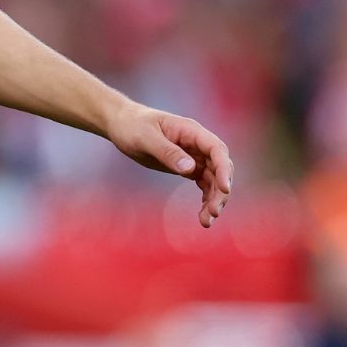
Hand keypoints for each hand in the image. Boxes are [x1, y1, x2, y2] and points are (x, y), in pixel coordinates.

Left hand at [107, 104, 232, 227]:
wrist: (122, 124)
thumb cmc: (132, 126)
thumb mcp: (145, 138)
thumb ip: (167, 152)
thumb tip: (190, 169)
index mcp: (190, 131)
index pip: (216, 149)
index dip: (223, 169)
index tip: (224, 189)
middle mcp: (197, 143)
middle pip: (219, 167)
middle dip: (220, 190)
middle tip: (213, 213)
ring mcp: (194, 155)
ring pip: (214, 178)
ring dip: (214, 199)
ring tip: (206, 221)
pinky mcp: (188, 166)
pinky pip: (204, 182)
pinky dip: (206, 197)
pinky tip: (203, 214)